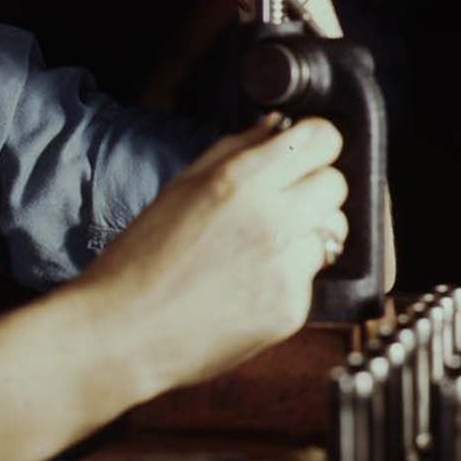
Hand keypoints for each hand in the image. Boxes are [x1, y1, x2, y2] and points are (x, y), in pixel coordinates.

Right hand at [78, 115, 348, 394]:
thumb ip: (235, 150)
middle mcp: (272, 220)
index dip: (315, 143)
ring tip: (260, 249)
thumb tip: (276, 128)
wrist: (124, 332)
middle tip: (280, 203)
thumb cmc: (139, 260)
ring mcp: (287, 268)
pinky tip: (248, 285)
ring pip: (332, 232)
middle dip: (313, 188)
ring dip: (306, 234)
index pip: (323, 139)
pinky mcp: (292, 309)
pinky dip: (288, 277)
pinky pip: (311, 278)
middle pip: (336, 184)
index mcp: (239, 181)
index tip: (304, 152)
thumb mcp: (180, 187)